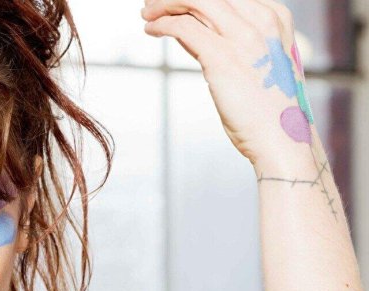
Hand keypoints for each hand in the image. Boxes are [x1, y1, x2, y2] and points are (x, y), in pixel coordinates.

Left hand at [141, 0, 314, 169]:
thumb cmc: (266, 107)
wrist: (282, 139)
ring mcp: (244, 36)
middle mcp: (262, 19)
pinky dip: (162, 25)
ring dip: (164, 4)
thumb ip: (225, 39)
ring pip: (194, 1)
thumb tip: (188, 26)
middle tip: (152, 5)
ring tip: (147, 14)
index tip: (175, 4)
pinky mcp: (222, 57)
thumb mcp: (254, 62)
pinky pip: (183, 28)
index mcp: (275, 17)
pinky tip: (151, 30)